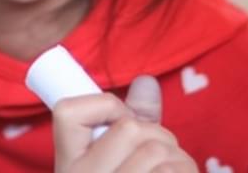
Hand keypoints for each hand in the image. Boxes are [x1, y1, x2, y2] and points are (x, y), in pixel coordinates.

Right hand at [54, 75, 197, 172]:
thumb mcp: (113, 165)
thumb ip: (129, 124)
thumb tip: (148, 82)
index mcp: (68, 168)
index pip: (68, 111)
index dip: (106, 106)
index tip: (120, 127)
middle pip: (131, 128)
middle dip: (159, 136)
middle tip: (159, 159)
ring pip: (158, 150)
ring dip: (180, 160)